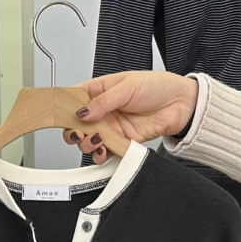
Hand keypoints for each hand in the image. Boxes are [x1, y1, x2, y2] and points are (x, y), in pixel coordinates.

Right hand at [63, 71, 198, 163]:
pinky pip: (104, 152)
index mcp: (100, 91)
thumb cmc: (156, 87)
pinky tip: (103, 150)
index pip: (75, 99)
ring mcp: (110, 127)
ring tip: (96, 139)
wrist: (178, 104)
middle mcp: (103, 111)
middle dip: (73, 131)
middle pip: (77, 125)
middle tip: (78, 132)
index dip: (65, 107)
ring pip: (88, 141)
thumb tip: (84, 112)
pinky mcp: (121, 142)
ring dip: (87, 144)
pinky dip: (100, 154)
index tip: (62, 114)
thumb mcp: (127, 86)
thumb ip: (104, 101)